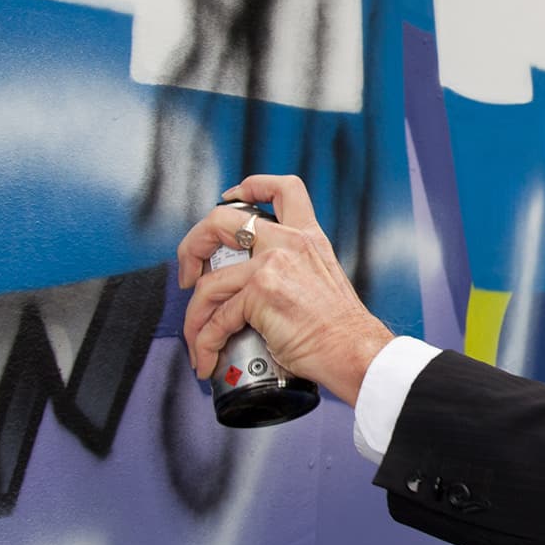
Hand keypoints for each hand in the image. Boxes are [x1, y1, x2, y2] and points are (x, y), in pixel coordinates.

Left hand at [175, 174, 393, 405]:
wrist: (355, 351)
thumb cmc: (341, 329)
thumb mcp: (324, 280)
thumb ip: (293, 269)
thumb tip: (254, 288)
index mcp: (308, 237)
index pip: (282, 189)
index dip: (249, 186)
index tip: (229, 198)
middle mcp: (288, 243)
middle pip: (221, 220)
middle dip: (191, 247)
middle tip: (189, 274)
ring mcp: (272, 265)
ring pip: (208, 283)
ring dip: (194, 317)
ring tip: (197, 339)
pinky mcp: (259, 294)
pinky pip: (216, 320)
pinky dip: (204, 343)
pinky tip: (208, 358)